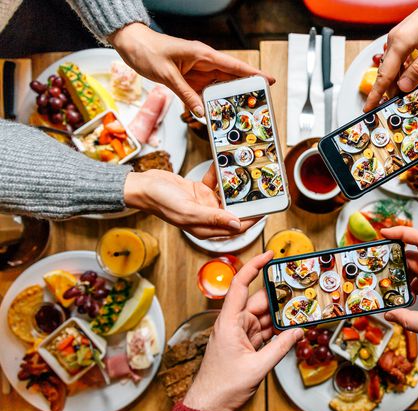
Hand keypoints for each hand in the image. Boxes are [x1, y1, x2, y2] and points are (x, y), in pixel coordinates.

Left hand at [108, 23, 274, 115]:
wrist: (131, 45)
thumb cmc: (148, 51)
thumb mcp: (167, 75)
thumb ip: (186, 94)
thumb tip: (201, 112)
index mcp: (203, 55)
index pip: (234, 65)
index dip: (253, 74)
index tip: (269, 80)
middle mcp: (204, 62)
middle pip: (231, 77)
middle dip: (246, 89)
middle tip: (260, 102)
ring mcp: (198, 71)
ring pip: (220, 86)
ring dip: (229, 97)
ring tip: (242, 111)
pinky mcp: (190, 78)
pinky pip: (206, 91)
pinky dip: (212, 101)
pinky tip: (218, 112)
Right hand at [123, 167, 258, 238]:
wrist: (143, 185)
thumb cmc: (160, 201)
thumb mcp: (189, 210)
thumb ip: (213, 217)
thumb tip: (237, 224)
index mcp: (205, 228)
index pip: (235, 227)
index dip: (251, 220)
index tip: (264, 210)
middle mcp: (207, 217)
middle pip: (233, 211)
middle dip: (246, 201)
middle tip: (259, 189)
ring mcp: (203, 204)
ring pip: (226, 196)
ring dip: (234, 185)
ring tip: (245, 173)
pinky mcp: (199, 190)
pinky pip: (214, 182)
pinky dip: (219, 174)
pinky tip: (224, 164)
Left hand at [183, 251, 303, 410]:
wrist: (210, 404)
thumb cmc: (222, 386)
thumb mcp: (257, 367)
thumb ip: (280, 348)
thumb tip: (297, 332)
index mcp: (229, 322)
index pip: (241, 285)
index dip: (254, 266)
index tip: (269, 254)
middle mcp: (233, 323)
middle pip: (259, 301)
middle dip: (278, 297)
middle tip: (299, 293)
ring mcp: (239, 333)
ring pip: (263, 316)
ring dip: (279, 316)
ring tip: (299, 312)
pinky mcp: (244, 343)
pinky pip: (263, 330)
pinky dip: (276, 329)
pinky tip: (289, 329)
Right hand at [364, 0, 417, 110]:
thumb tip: (403, 87)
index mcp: (400, 43)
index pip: (384, 76)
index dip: (376, 95)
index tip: (368, 109)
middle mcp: (395, 41)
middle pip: (389, 75)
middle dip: (398, 89)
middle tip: (409, 101)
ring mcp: (398, 40)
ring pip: (398, 69)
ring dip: (412, 77)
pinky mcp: (404, 39)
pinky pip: (403, 61)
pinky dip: (414, 69)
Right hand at [381, 227, 417, 357]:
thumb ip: (409, 320)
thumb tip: (391, 315)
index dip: (402, 233)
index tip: (386, 232)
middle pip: (417, 254)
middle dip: (398, 259)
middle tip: (381, 266)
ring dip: (407, 274)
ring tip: (393, 284)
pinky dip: (416, 282)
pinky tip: (410, 294)